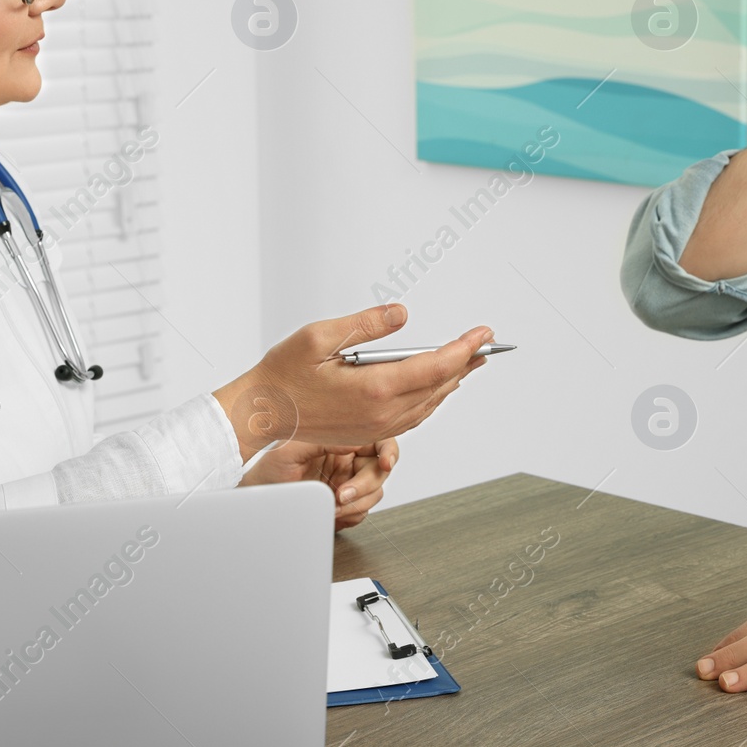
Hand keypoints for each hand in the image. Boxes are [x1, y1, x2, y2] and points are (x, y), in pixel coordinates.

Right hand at [214, 303, 490, 457]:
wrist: (262, 412)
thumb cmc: (284, 374)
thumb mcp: (320, 336)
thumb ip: (365, 325)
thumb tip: (401, 314)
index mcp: (373, 388)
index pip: (435, 367)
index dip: (464, 348)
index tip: (482, 333)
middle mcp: (381, 413)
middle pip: (439, 387)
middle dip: (466, 363)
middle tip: (484, 344)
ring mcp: (377, 427)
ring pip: (430, 404)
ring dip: (452, 382)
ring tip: (469, 361)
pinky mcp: (369, 432)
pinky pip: (414, 416)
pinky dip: (432, 398)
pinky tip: (437, 386)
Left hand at [239, 438, 397, 529]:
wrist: (255, 502)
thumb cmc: (266, 472)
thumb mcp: (291, 449)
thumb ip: (325, 440)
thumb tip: (355, 441)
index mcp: (339, 441)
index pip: (377, 441)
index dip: (389, 451)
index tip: (385, 464)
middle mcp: (346, 460)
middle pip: (379, 470)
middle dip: (364, 486)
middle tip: (341, 494)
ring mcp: (346, 483)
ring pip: (374, 494)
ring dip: (356, 504)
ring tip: (331, 506)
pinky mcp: (343, 505)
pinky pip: (362, 512)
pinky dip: (350, 516)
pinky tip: (331, 513)